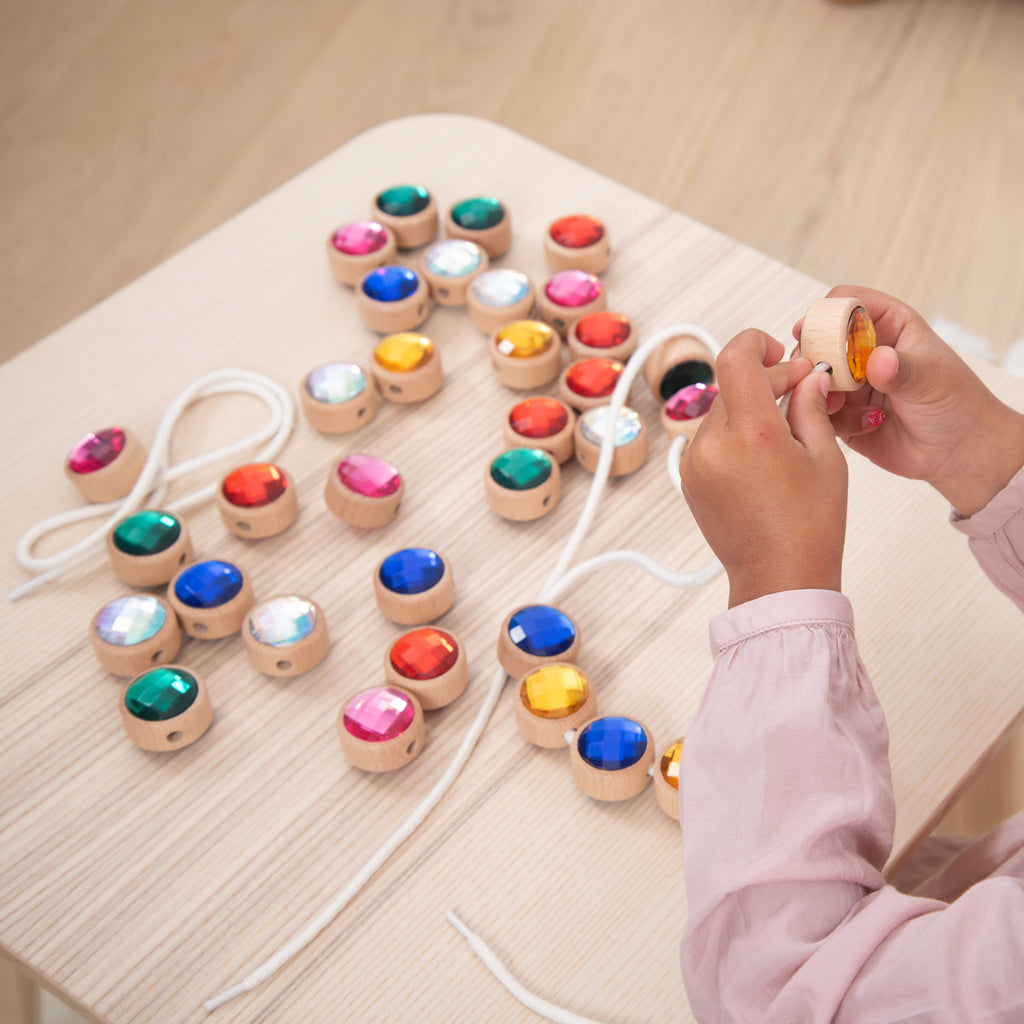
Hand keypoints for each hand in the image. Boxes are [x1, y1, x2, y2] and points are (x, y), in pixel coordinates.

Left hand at [679, 329, 847, 607]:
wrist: (779, 578)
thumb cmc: (811, 525)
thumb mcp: (825, 457)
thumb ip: (810, 407)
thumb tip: (806, 376)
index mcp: (750, 434)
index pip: (734, 358)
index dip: (756, 343)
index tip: (779, 352)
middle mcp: (712, 445)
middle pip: (730, 385)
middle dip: (764, 379)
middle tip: (800, 389)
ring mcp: (695, 464)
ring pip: (719, 412)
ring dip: (748, 407)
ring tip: (785, 426)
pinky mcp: (689, 480)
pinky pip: (709, 439)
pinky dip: (733, 433)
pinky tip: (763, 452)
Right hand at [797, 286, 1023, 516]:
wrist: (958, 452)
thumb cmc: (956, 404)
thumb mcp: (931, 379)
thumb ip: (901, 368)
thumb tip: (877, 360)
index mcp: (890, 325)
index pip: (848, 303)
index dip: (826, 312)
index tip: (809, 329)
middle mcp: (865, 351)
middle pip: (820, 339)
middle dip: (813, 357)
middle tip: (815, 374)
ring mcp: (851, 383)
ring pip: (814, 377)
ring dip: (819, 391)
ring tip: (839, 405)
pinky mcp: (842, 414)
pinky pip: (819, 411)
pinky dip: (833, 418)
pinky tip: (867, 425)